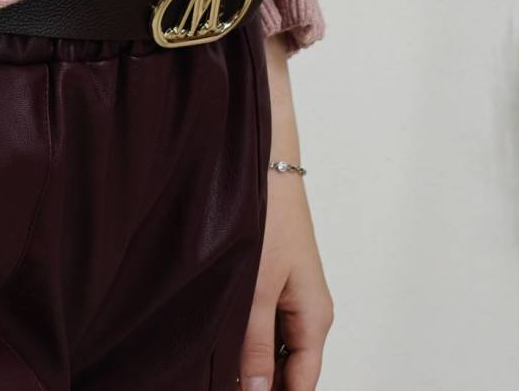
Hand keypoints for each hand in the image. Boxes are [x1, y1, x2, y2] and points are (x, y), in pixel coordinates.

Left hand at [238, 33, 334, 389]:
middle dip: (254, 381)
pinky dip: (238, 333)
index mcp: (314, 317)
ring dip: (243, 357)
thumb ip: (253, 346)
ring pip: (269, 344)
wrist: (261, 152)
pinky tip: (208, 335)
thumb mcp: (253, 286)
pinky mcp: (268, 272)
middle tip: (209, 379)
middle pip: (286, 369)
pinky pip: (258, 318)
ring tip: (204, 365)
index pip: (302, 386)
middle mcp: (305, 308)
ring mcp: (287, 290)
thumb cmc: (266, 211)